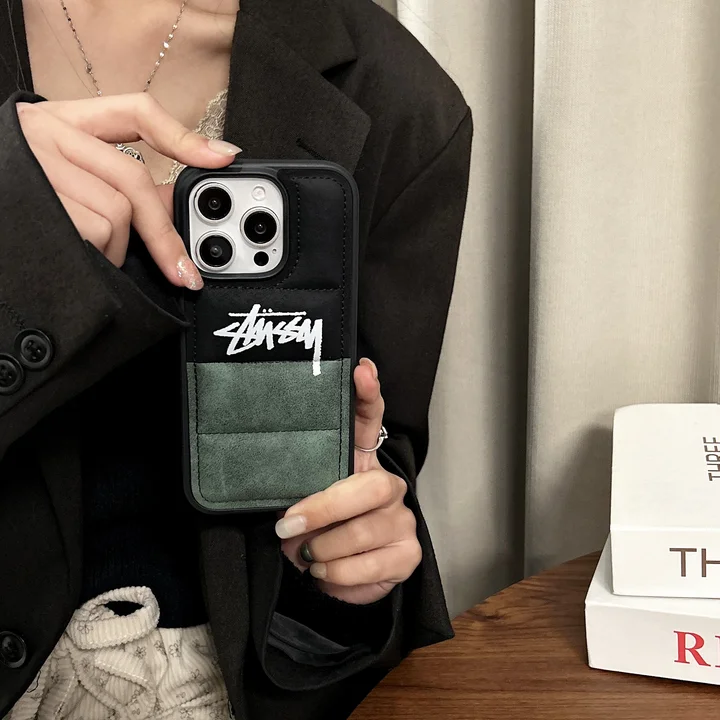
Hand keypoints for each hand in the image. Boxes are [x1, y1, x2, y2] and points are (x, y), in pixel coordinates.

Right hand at [16, 94, 241, 289]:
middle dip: (166, 236)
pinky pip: (95, 233)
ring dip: (121, 253)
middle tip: (185, 272)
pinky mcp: (35, 200)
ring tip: (100, 259)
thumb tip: (172, 210)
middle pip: (133, 180)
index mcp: (62, 121)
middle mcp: (48, 133)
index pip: (134, 111)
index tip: (223, 158)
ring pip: (116, 213)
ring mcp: (39, 164)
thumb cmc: (19, 196)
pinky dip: (102, 258)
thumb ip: (114, 182)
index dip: (182, 137)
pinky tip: (84, 260)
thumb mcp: (62, 174)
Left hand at [277, 358, 421, 604]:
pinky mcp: (409, 553)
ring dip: (324, 549)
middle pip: (370, 486)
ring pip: (363, 531)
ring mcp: (402, 519)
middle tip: (288, 526)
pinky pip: (370, 565)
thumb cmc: (316, 531)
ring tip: (306, 555)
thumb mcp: (302, 504)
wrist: (337, 577)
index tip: (362, 369)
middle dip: (325, 508)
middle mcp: (388, 485)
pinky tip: (325, 571)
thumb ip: (296, 486)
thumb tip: (273, 484)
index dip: (368, 395)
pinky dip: (338, 574)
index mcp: (360, 464)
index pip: (370, 421)